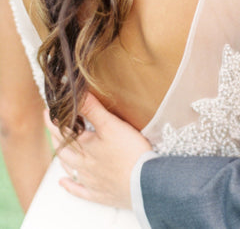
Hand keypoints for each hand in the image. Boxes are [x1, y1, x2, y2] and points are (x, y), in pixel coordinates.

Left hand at [45, 93, 151, 208]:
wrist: (143, 181)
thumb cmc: (129, 152)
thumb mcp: (111, 125)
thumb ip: (93, 109)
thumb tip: (77, 94)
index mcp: (86, 146)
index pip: (64, 131)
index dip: (54, 121)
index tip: (48, 111)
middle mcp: (84, 164)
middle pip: (64, 149)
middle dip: (56, 136)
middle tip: (52, 126)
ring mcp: (91, 180)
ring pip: (70, 168)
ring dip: (61, 158)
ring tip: (57, 148)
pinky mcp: (99, 193)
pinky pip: (79, 190)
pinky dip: (70, 186)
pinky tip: (64, 182)